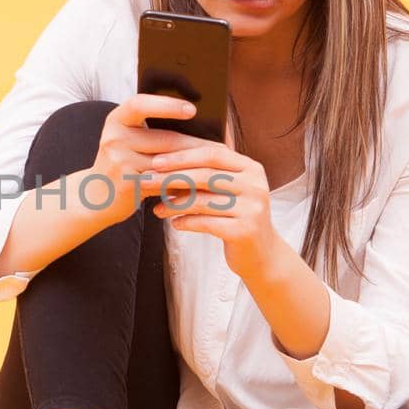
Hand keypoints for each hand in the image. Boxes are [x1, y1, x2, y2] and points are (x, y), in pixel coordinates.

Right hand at [88, 94, 209, 226]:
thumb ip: (151, 130)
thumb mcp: (128, 140)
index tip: (192, 109)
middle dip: (197, 145)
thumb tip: (198, 124)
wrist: (94, 197)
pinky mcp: (126, 184)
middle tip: (222, 148)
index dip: (166, 105)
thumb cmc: (122, 164)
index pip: (140, 104)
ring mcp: (118, 161)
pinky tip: (201, 186)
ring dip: (195, 166)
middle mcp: (114, 137)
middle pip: (164, 138)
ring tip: (217, 167)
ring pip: (168, 162)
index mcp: (116, 119)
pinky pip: (163, 183)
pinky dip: (183, 184)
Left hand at [142, 137, 283, 280]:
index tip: (156, 161)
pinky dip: (186, 222)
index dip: (183, 156)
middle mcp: (255, 185)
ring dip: (174, 204)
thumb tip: (164, 161)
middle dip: (172, 177)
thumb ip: (207, 174)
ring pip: (203, 201)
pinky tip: (174, 224)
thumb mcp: (228, 191)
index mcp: (251, 169)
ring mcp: (252, 209)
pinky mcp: (244, 231)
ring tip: (156, 209)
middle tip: (147, 181)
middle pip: (206, 175)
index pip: (213, 153)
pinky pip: (206, 223)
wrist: (262, 254)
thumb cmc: (236, 217)